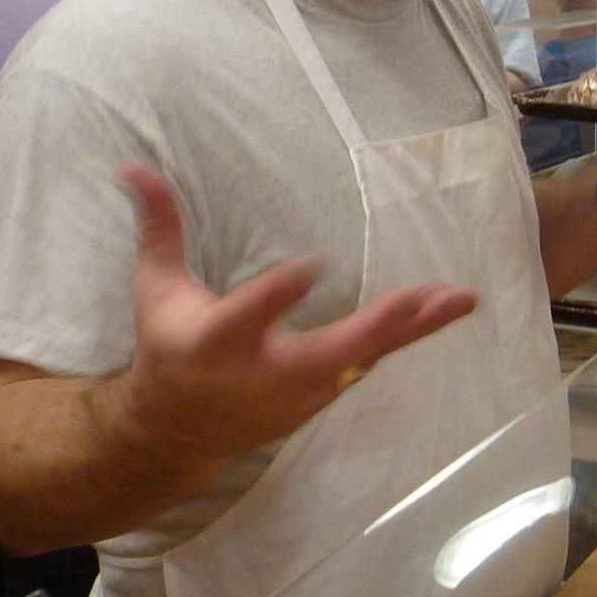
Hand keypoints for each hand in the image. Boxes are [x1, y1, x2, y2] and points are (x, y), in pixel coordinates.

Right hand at [119, 163, 476, 465]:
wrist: (176, 431)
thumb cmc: (168, 347)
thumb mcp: (157, 291)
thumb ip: (159, 229)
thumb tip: (134, 165)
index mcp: (217, 343)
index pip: (249, 316)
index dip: (278, 293)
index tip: (312, 264)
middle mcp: (264, 373)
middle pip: (330, 351)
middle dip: (380, 325)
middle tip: (424, 298)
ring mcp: (300, 393)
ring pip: (365, 357)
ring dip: (416, 329)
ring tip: (461, 297)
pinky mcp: (323, 398)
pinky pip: (370, 361)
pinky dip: (406, 337)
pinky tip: (445, 308)